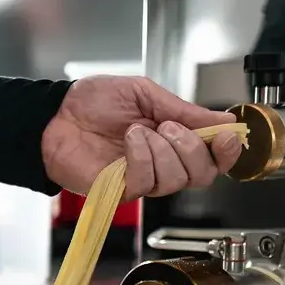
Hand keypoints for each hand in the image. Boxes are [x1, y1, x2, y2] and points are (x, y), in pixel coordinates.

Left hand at [41, 75, 242, 197]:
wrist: (56, 116)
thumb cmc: (92, 103)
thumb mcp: (144, 94)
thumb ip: (183, 110)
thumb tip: (224, 121)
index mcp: (173, 138)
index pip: (214, 157)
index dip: (227, 151)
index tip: (228, 136)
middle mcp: (163, 163)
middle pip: (202, 174)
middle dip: (193, 148)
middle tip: (169, 127)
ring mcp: (143, 179)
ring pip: (176, 179)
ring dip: (162, 150)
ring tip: (138, 130)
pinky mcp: (122, 190)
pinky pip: (147, 181)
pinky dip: (142, 157)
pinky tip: (129, 141)